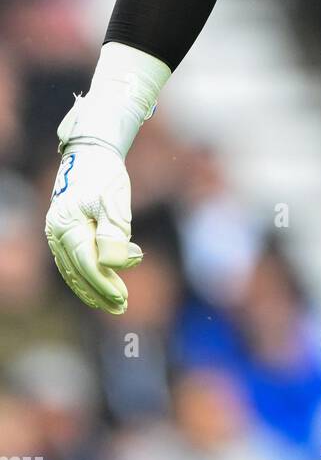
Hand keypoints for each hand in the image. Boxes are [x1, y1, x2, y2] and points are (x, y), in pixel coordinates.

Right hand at [45, 142, 142, 313]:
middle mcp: (57, 233)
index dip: (105, 283)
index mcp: (67, 226)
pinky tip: (102, 285)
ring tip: (115, 303)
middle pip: (78, 272)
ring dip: (93, 289)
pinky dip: (86, 276)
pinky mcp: (64, 232)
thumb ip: (114, 233)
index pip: (87, 264)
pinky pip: (72, 262)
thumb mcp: (113, 200)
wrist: (91, 152)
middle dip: (100, 292)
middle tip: (122, 306)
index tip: (123, 297)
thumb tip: (115, 265)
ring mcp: (58, 234)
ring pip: (73, 270)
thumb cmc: (104, 173)